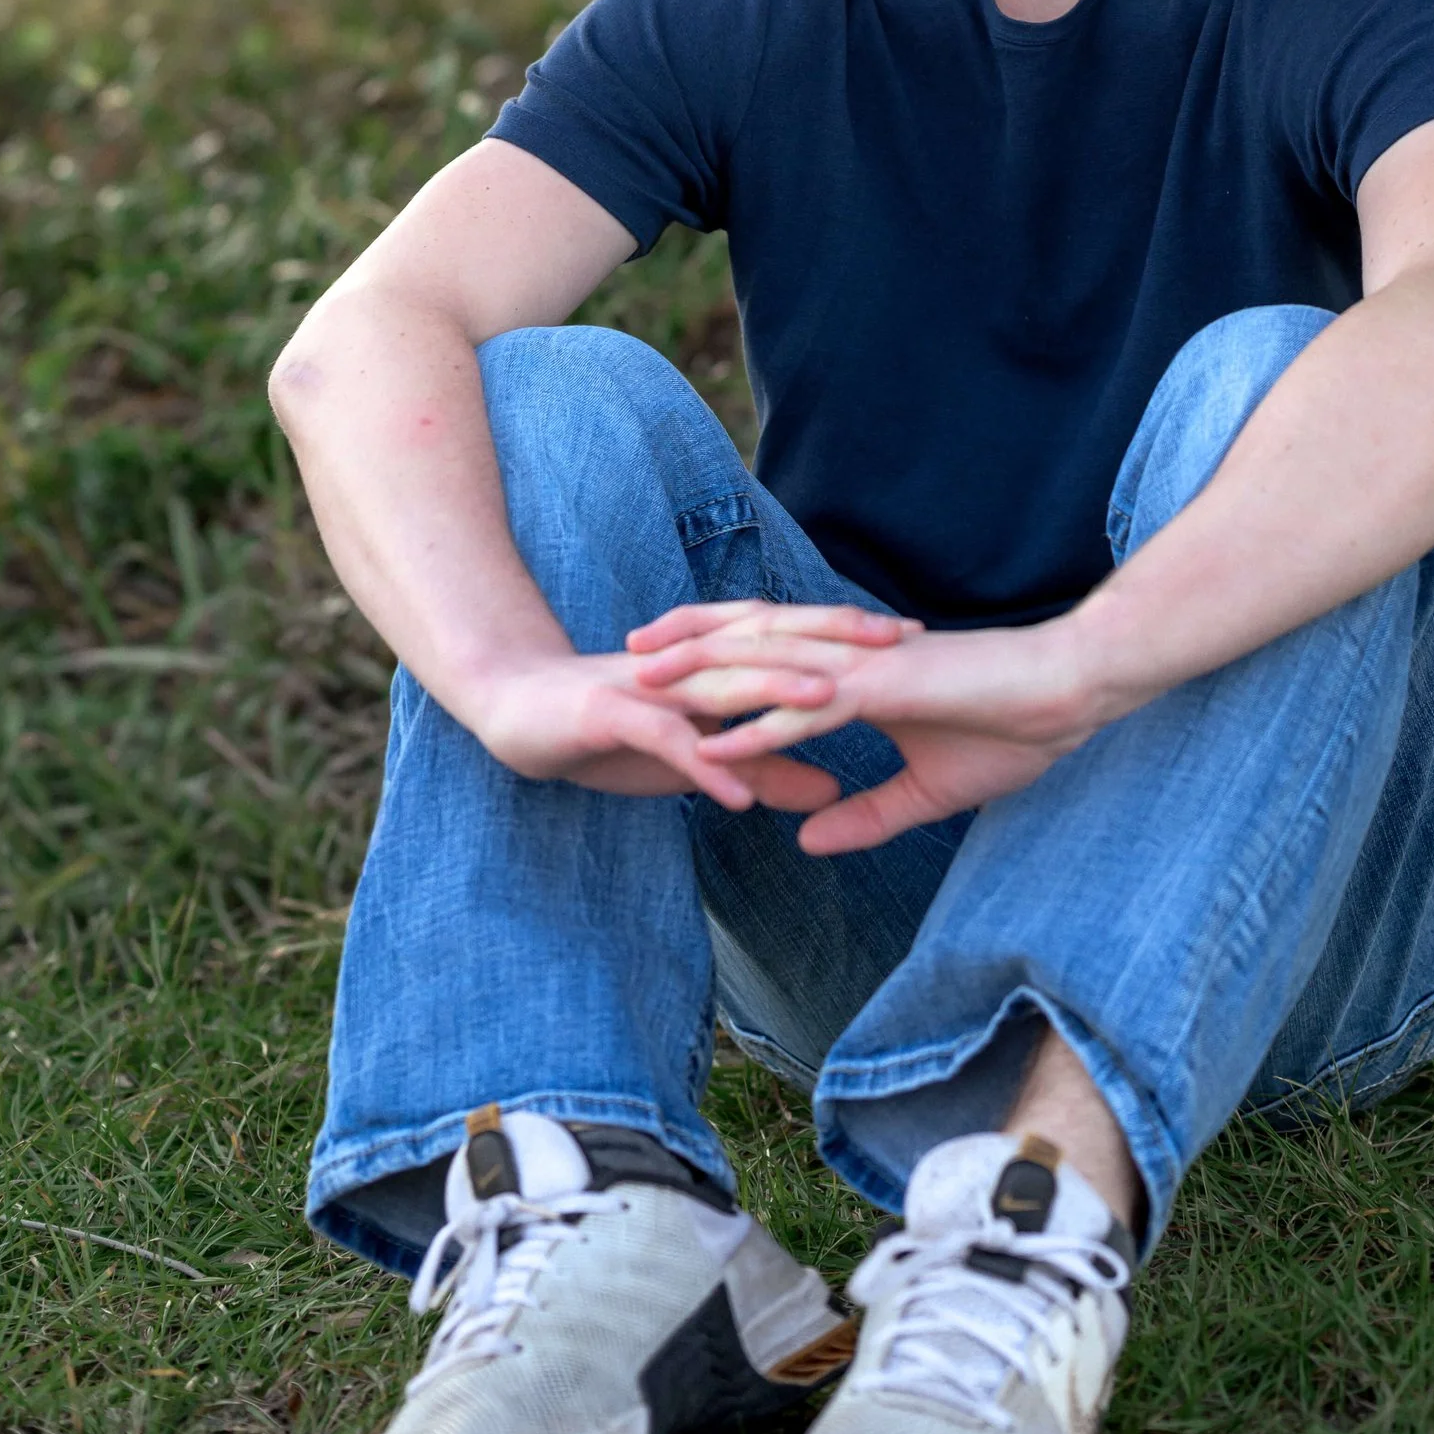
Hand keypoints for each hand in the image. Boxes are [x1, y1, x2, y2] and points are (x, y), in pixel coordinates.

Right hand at [465, 598, 913, 808]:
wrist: (514, 712)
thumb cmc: (611, 733)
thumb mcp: (699, 760)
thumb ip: (764, 768)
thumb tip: (833, 788)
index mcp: (715, 666)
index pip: (794, 641)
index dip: (853, 638)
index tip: (918, 641)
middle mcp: (690, 665)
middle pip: (772, 644)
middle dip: (837, 641)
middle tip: (902, 643)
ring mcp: (650, 685)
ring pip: (722, 685)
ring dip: (775, 694)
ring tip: (833, 706)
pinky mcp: (610, 715)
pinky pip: (662, 742)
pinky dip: (700, 765)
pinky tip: (736, 796)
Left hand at [630, 609, 1105, 852]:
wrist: (1067, 697)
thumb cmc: (1010, 731)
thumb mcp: (926, 792)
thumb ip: (864, 815)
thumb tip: (808, 838)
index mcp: (859, 671)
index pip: (774, 654)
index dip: (719, 653)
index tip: (666, 663)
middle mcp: (852, 660)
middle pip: (754, 641)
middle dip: (688, 644)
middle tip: (628, 650)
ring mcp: (865, 671)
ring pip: (767, 666)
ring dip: (703, 675)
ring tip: (645, 681)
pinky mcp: (886, 692)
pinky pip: (809, 711)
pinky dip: (759, 728)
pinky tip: (717, 744)